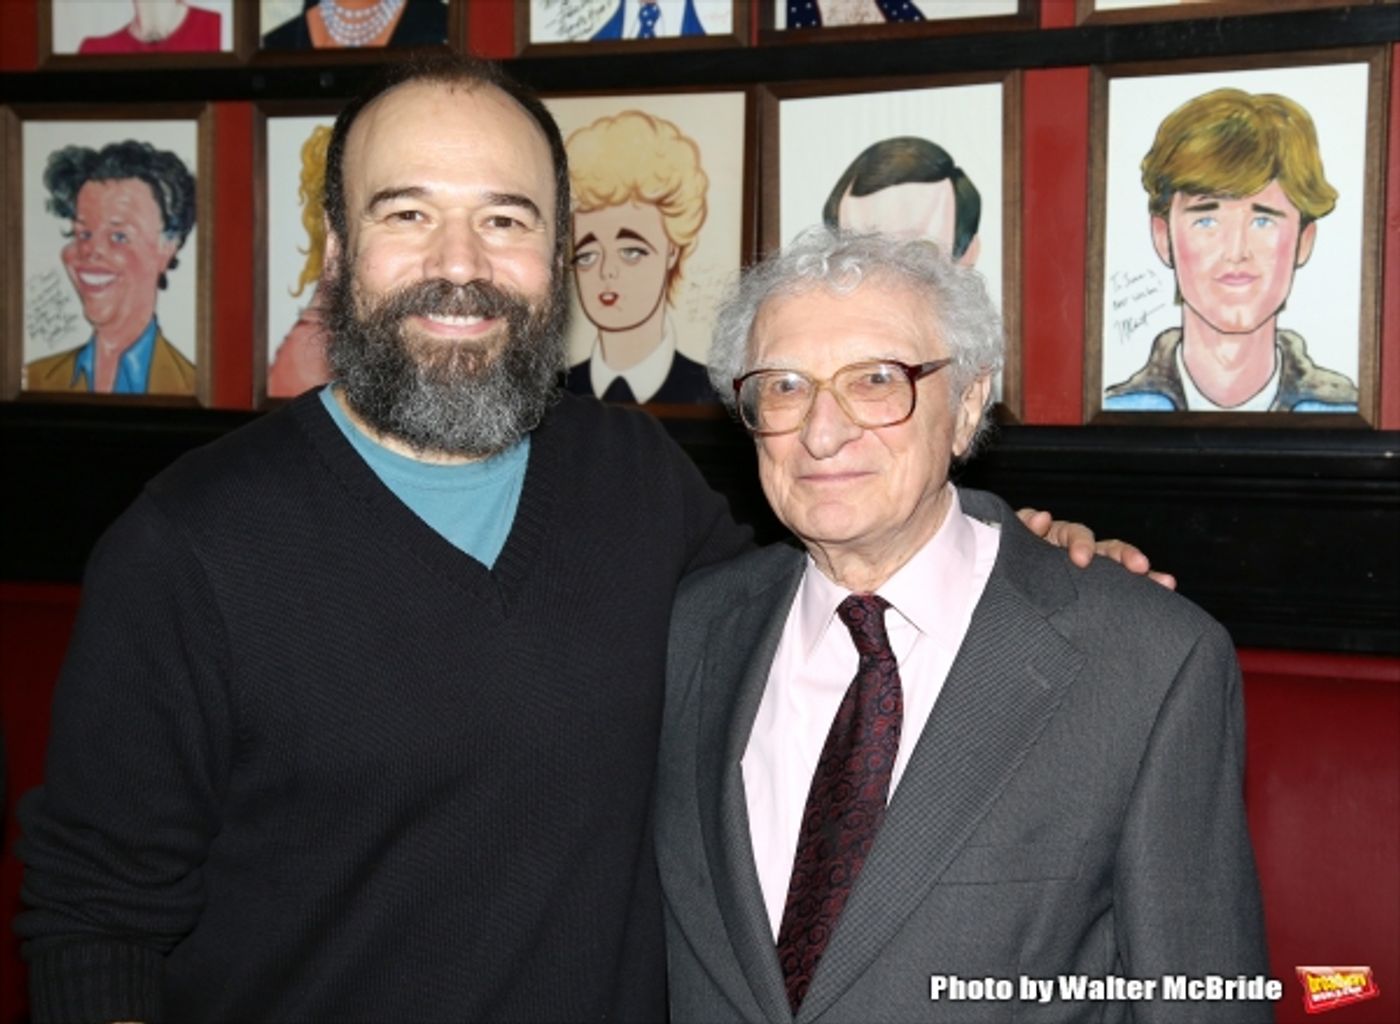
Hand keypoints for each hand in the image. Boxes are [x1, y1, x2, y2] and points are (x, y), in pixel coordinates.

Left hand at [1016, 508, 1176, 589]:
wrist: (996, 593)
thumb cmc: (1002, 560)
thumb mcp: (1006, 541)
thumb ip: (1020, 527)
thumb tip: (1043, 517)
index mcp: (1054, 538)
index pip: (1074, 534)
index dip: (1080, 543)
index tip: (1082, 559)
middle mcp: (1076, 553)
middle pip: (1106, 548)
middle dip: (1124, 555)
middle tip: (1140, 566)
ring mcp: (1087, 573)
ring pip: (1118, 568)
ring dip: (1141, 573)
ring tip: (1164, 581)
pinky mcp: (1091, 593)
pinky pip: (1121, 591)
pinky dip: (1144, 589)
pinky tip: (1164, 591)